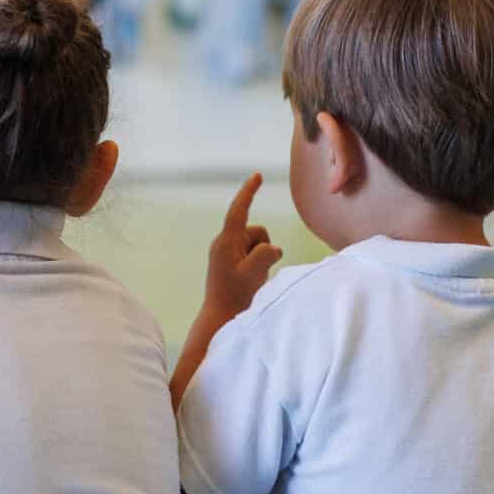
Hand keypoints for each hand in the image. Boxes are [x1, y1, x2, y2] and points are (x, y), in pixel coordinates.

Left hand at [203, 174, 283, 322]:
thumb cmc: (234, 297)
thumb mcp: (253, 274)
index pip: (239, 210)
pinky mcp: (232, 263)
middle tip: (254, 273)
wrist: (220, 318)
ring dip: (262, 258)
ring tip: (252, 279)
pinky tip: (251, 282)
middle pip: (256, 231)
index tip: (257, 175)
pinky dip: (258, 265)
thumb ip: (266, 254)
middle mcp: (225, 244)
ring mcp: (228, 254)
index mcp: (226, 242)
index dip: (249, 191)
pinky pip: (254, 255)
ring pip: (258, 244)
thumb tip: (273, 248)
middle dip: (263, 247)